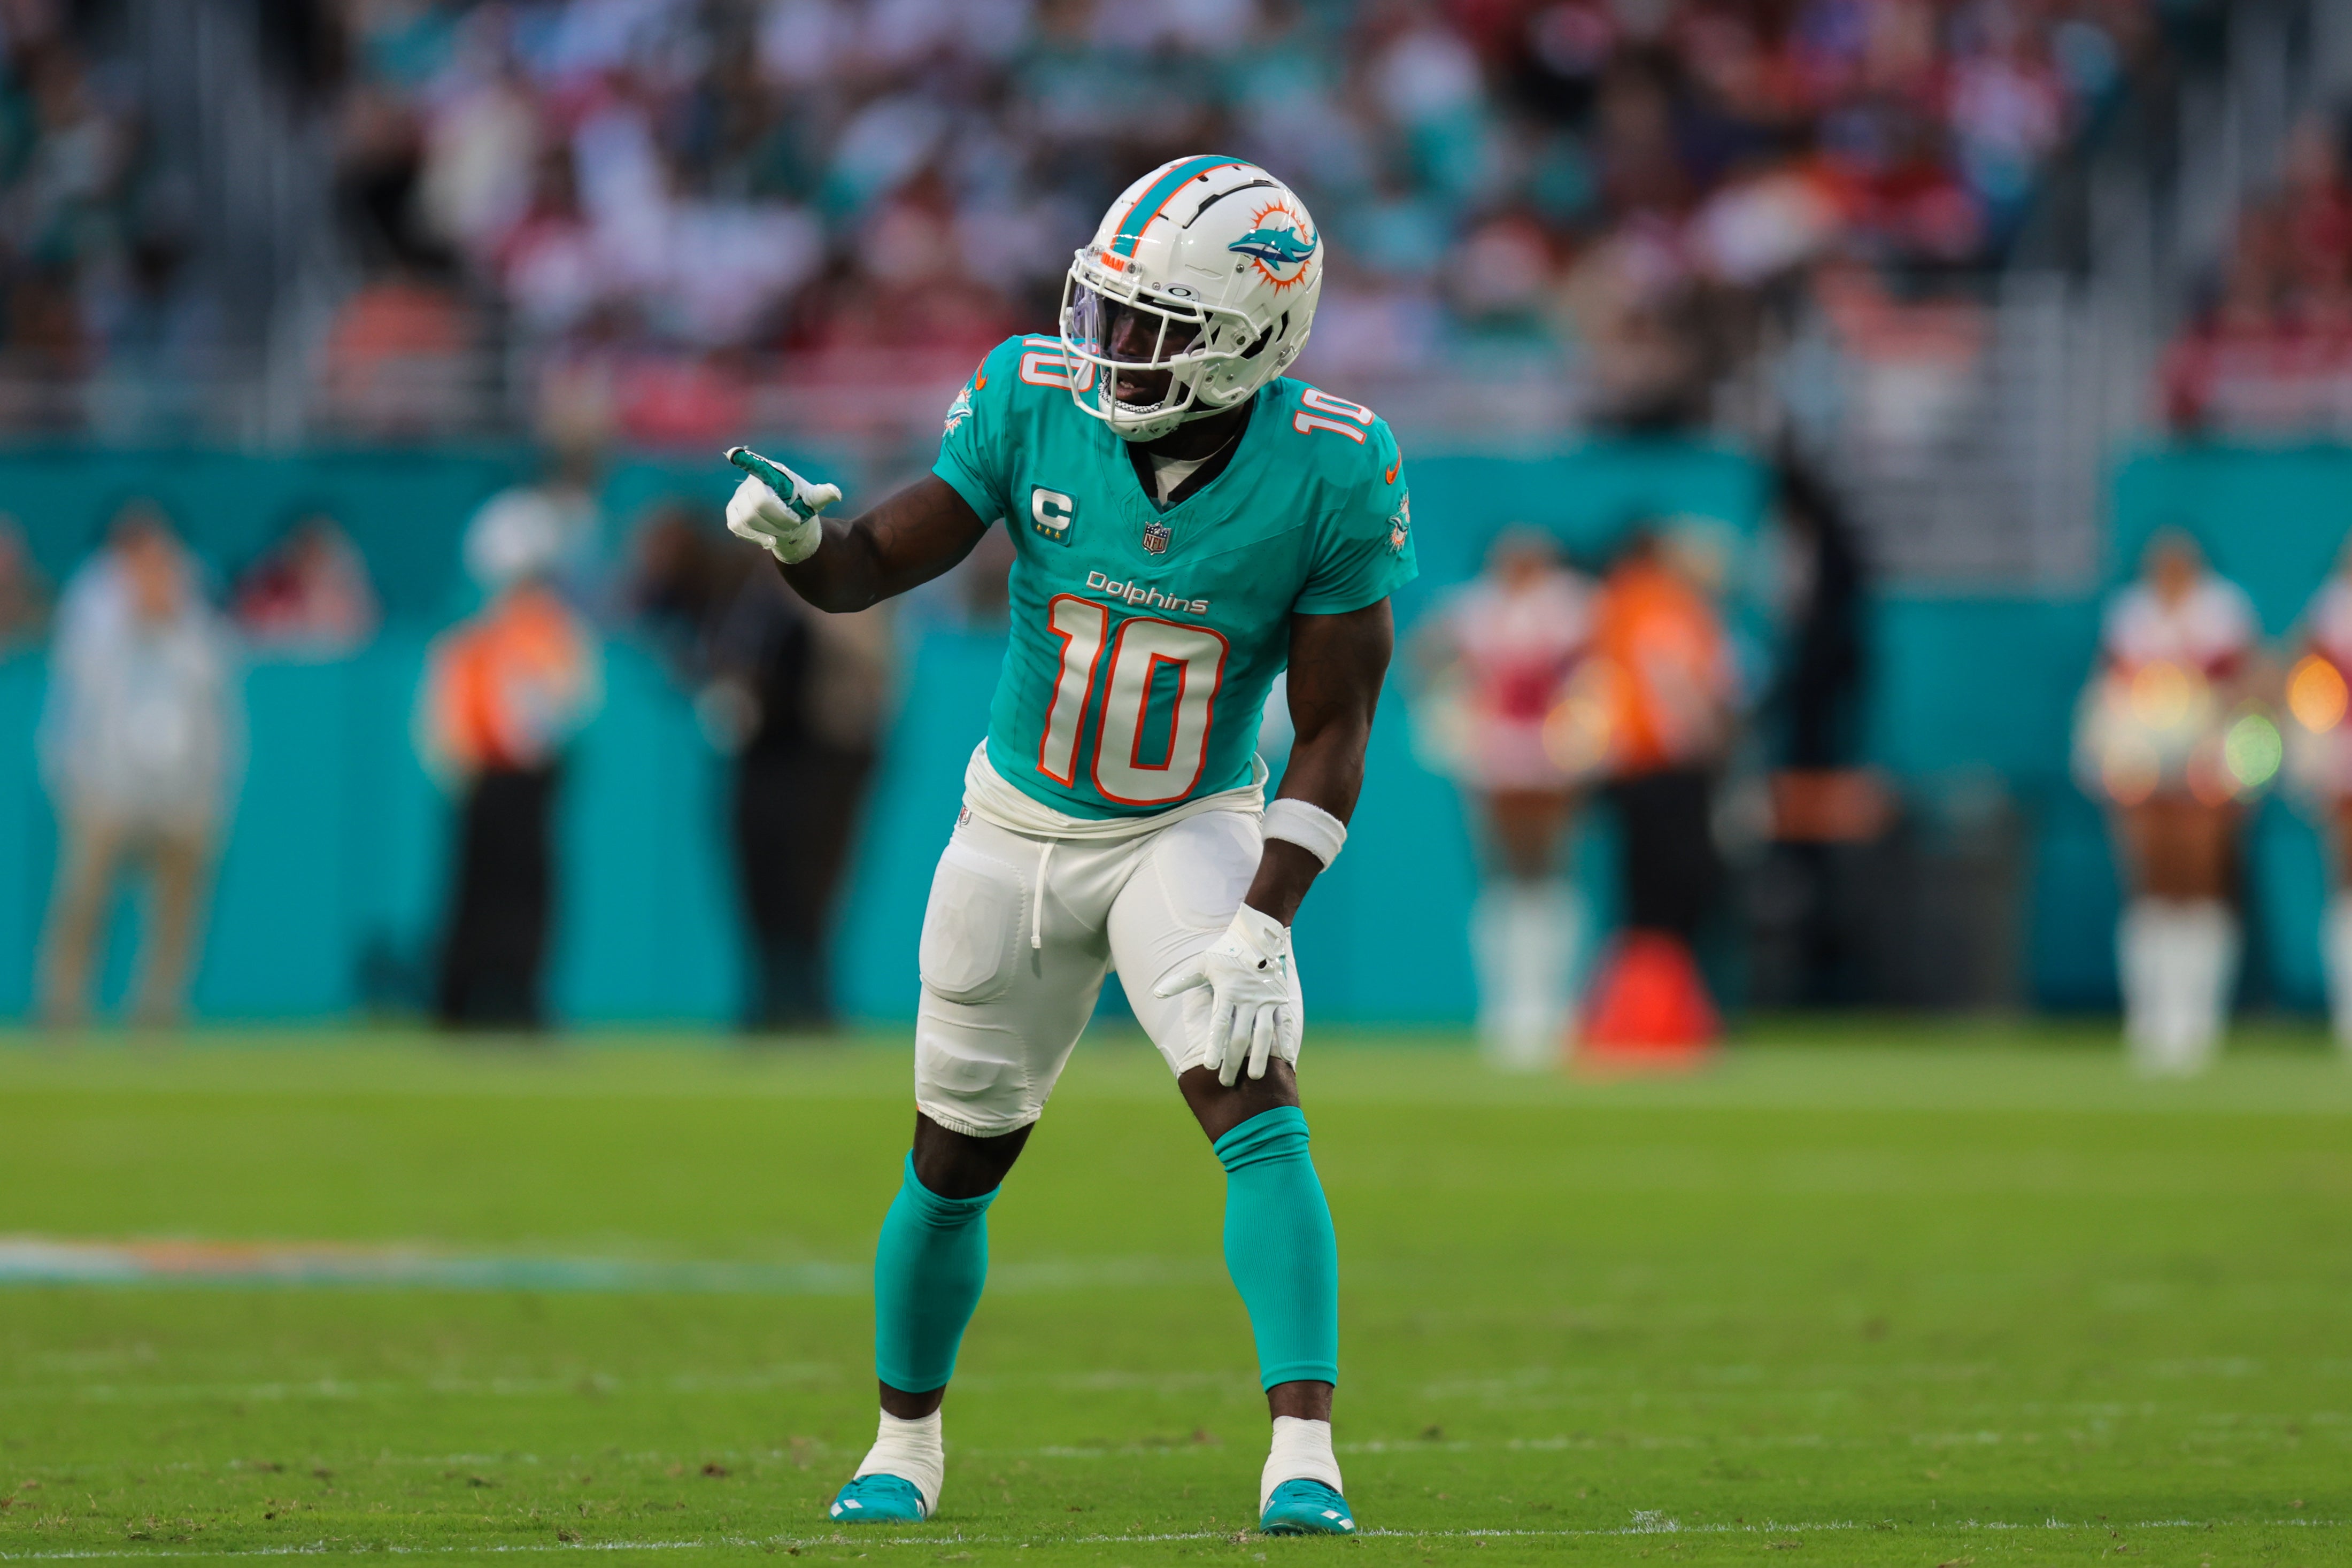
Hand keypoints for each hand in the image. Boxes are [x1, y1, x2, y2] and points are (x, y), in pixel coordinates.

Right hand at [725, 445, 841, 564]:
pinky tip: (769, 540)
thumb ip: (822, 495)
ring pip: (748, 518)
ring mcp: (738, 498)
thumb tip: (835, 493)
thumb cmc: (800, 504)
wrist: (789, 521)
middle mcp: (750, 482)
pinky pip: (738, 527)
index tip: (734, 454)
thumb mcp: (813, 500)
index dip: (745, 459)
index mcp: (771, 473)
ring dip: (769, 529)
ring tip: (784, 532)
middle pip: (760, 502)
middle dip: (779, 518)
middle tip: (793, 524)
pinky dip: (755, 536)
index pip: (757, 465)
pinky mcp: (733, 514)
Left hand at [1152, 905, 1300, 1086]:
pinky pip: (1284, 1024)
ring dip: (1259, 1058)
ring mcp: (1267, 1000)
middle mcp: (1248, 999)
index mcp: (1228, 992)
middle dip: (1233, 1061)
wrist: (1258, 935)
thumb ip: (1181, 981)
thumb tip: (1157, 993)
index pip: (1220, 1025)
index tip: (1210, 1067)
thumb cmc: (1226, 951)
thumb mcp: (1202, 964)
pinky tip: (1287, 1059)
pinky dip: (1287, 1041)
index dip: (1215, 1046)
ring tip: (1254, 1078)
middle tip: (1225, 1082)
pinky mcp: (1280, 999)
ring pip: (1264, 1035)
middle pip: (1240, 1036)